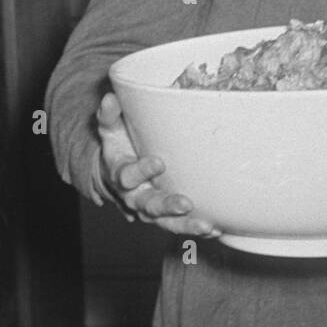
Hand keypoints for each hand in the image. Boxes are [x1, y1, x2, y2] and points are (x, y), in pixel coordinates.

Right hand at [96, 92, 220, 236]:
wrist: (115, 171)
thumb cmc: (118, 145)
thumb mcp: (110, 129)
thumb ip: (109, 115)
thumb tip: (109, 97)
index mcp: (120, 173)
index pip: (127, 176)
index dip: (141, 171)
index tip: (158, 162)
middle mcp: (134, 196)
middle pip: (148, 205)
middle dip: (166, 205)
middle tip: (185, 203)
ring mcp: (149, 210)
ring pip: (165, 222)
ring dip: (185, 225)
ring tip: (206, 225)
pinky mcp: (163, 217)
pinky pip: (179, 226)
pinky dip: (196, 228)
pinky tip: (216, 229)